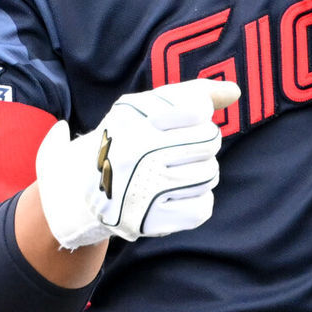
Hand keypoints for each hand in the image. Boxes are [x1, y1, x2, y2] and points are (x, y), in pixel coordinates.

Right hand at [36, 80, 239, 249]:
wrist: (77, 190)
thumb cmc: (123, 139)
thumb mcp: (145, 106)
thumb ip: (191, 92)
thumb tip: (235, 91)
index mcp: (133, 119)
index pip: (198, 111)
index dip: (196, 116)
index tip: (179, 123)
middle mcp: (136, 153)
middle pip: (209, 141)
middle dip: (201, 142)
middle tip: (180, 149)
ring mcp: (142, 189)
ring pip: (209, 174)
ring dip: (201, 172)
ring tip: (178, 171)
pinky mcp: (148, 220)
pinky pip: (202, 208)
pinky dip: (198, 201)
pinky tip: (180, 194)